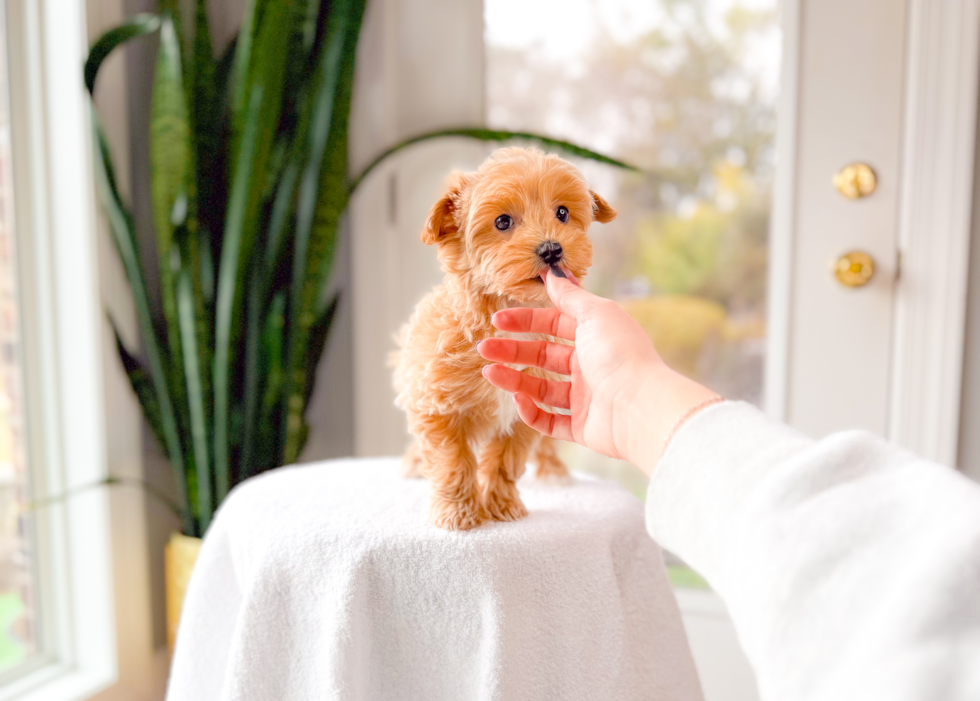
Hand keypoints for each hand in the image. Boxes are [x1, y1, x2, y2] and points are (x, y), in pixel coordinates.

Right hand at [478, 270, 715, 471]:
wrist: (640, 407)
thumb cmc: (621, 354)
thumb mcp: (595, 314)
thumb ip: (571, 296)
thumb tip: (553, 272)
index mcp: (594, 336)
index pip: (553, 324)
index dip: (525, 321)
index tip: (497, 320)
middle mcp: (590, 365)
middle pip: (543, 355)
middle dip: (512, 351)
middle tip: (484, 349)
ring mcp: (586, 397)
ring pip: (541, 388)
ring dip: (514, 379)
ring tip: (489, 372)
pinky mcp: (582, 427)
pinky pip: (550, 419)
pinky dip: (532, 411)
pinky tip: (518, 399)